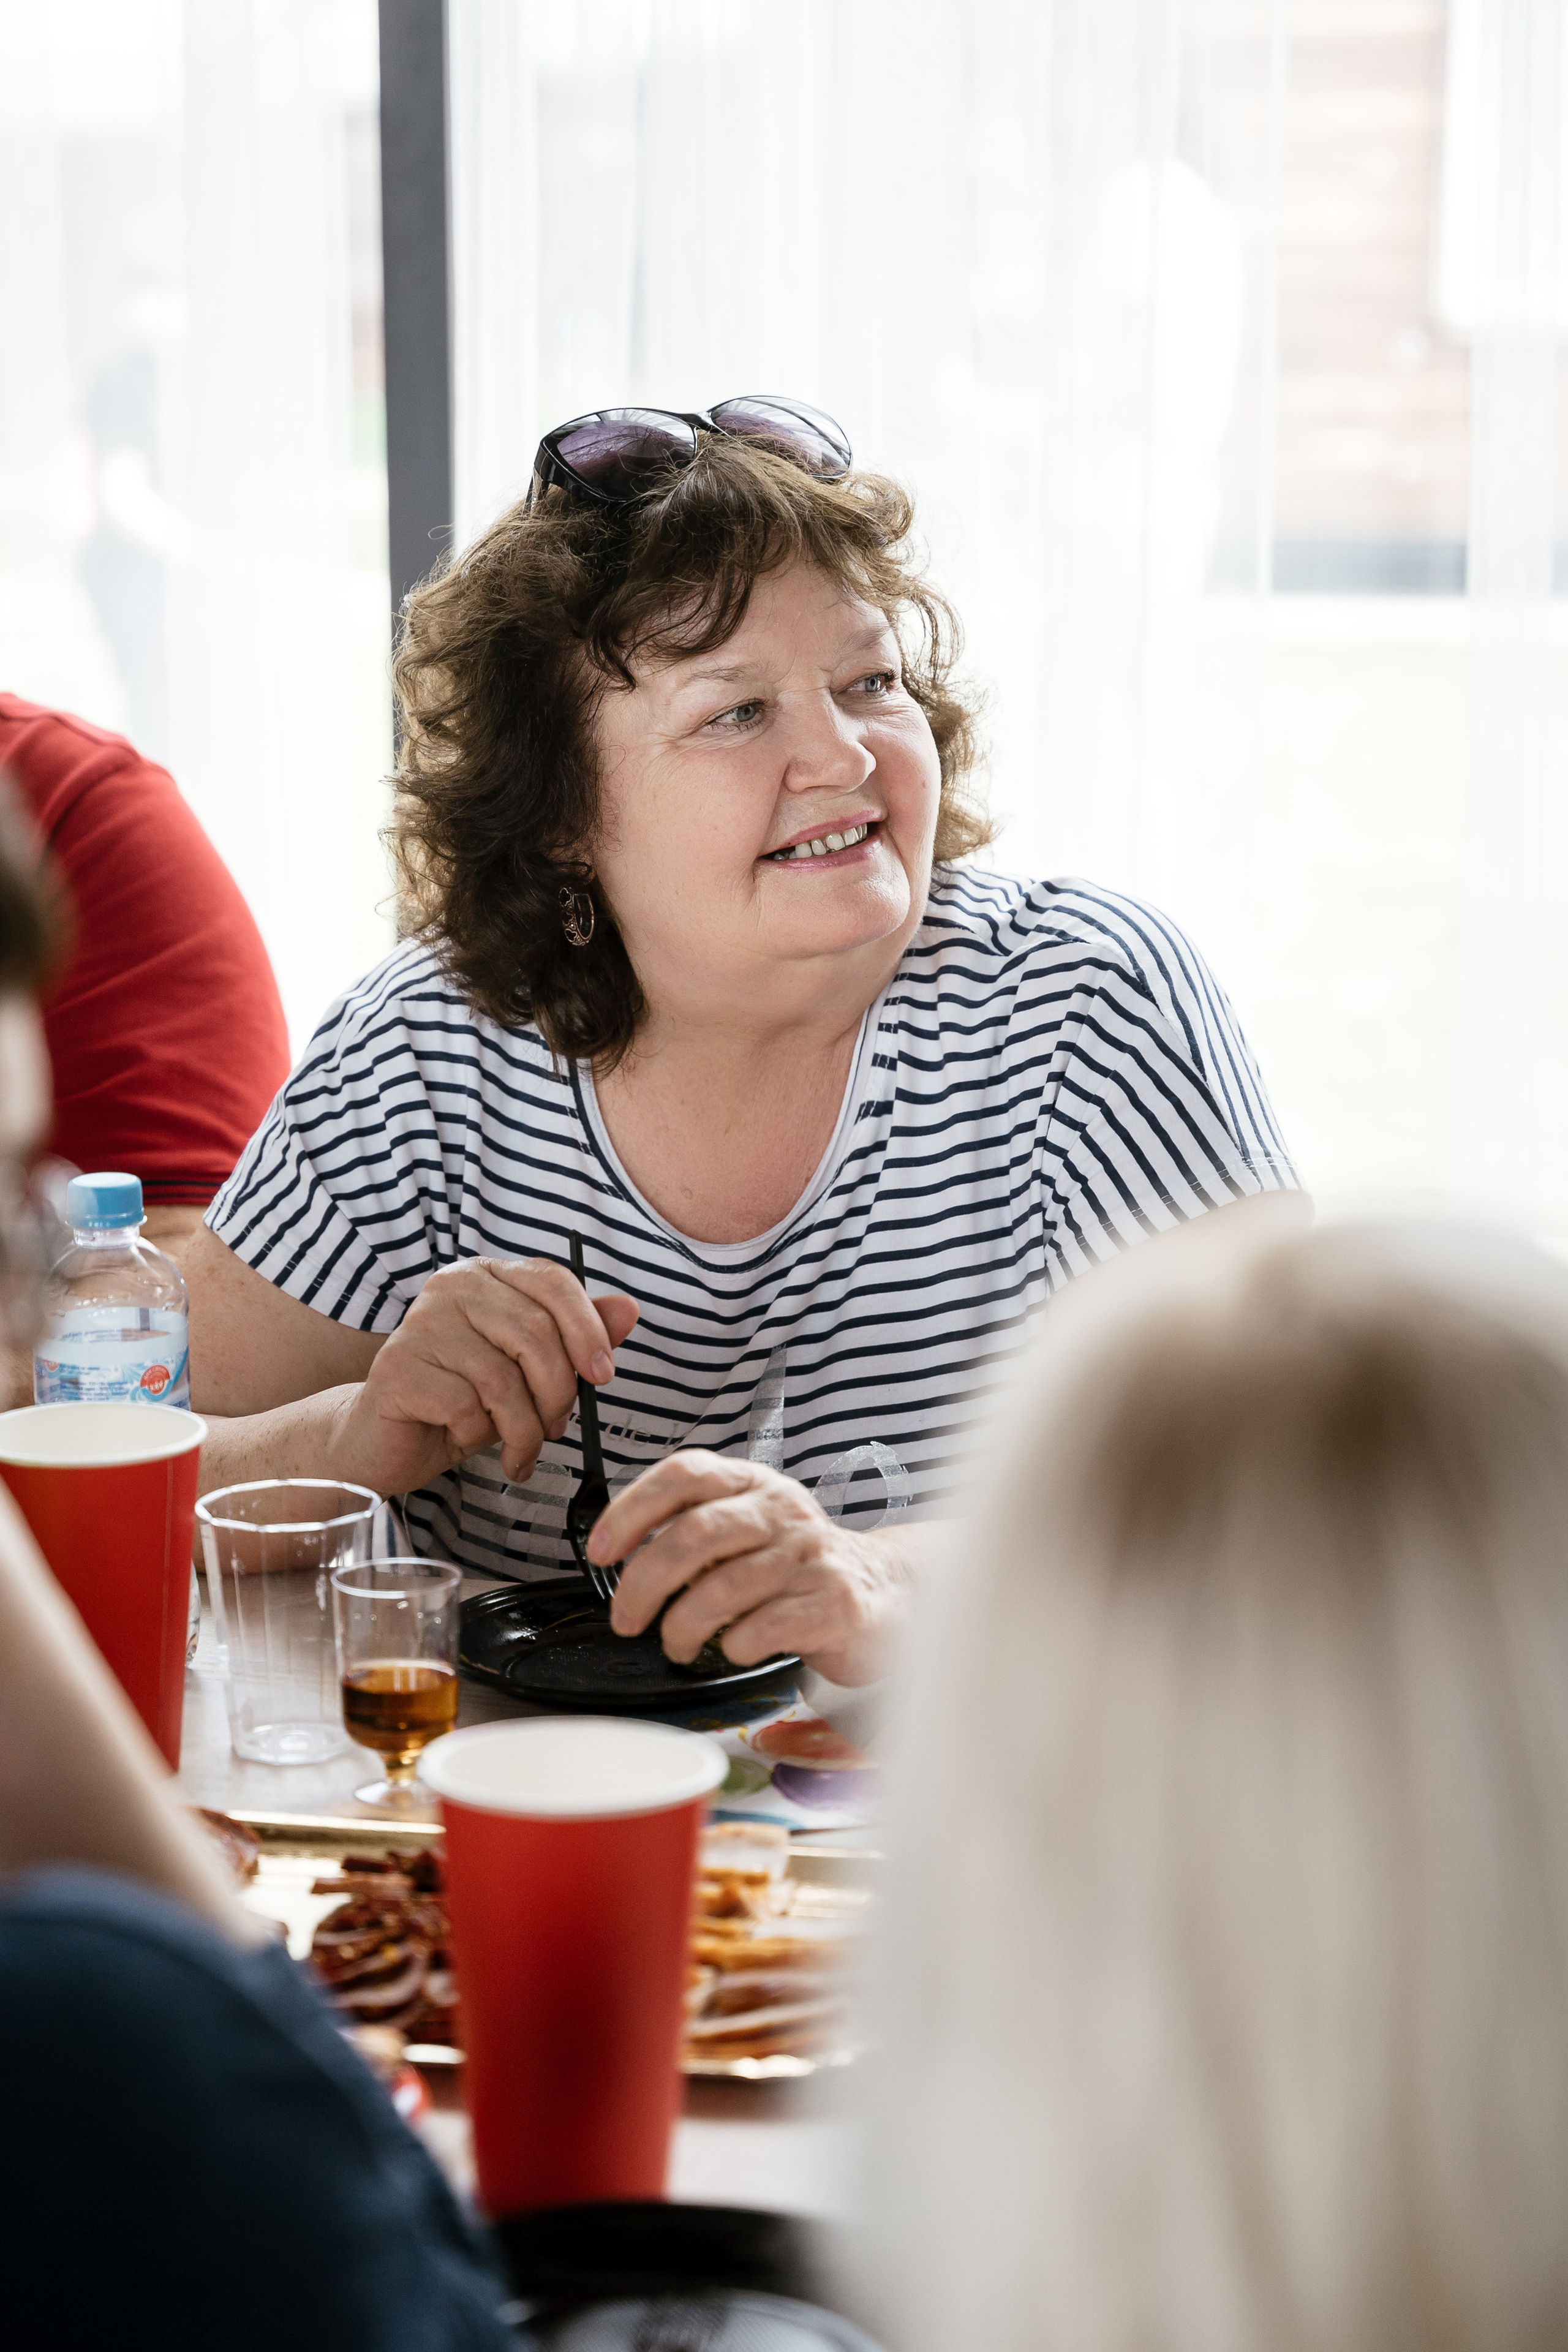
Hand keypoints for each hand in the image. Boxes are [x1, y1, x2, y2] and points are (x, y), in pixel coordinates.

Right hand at [329, 1257, 638, 1497]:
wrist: (387, 1440)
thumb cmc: (462, 1403)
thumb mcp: (528, 1373)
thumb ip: (576, 1339)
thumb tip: (629, 1309)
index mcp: (487, 1276)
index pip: (553, 1282)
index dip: (587, 1328)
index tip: (603, 1375)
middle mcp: (452, 1288)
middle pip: (535, 1335)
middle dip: (557, 1395)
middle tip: (554, 1428)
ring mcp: (420, 1325)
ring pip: (504, 1380)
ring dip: (523, 1429)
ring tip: (517, 1449)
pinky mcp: (398, 1368)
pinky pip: (466, 1408)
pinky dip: (477, 1437)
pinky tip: (463, 1439)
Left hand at [595, 1451, 909, 1686]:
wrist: (886, 1591)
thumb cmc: (798, 1566)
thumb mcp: (748, 1532)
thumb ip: (695, 1536)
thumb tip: (624, 1559)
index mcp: (753, 1484)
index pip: (684, 1475)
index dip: (632, 1510)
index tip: (600, 1551)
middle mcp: (782, 1511)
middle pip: (696, 1534)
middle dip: (645, 1583)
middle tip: (626, 1618)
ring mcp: (811, 1555)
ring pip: (724, 1587)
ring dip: (684, 1624)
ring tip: (676, 1644)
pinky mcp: (834, 1602)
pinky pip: (765, 1627)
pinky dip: (735, 1645)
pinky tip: (734, 1649)